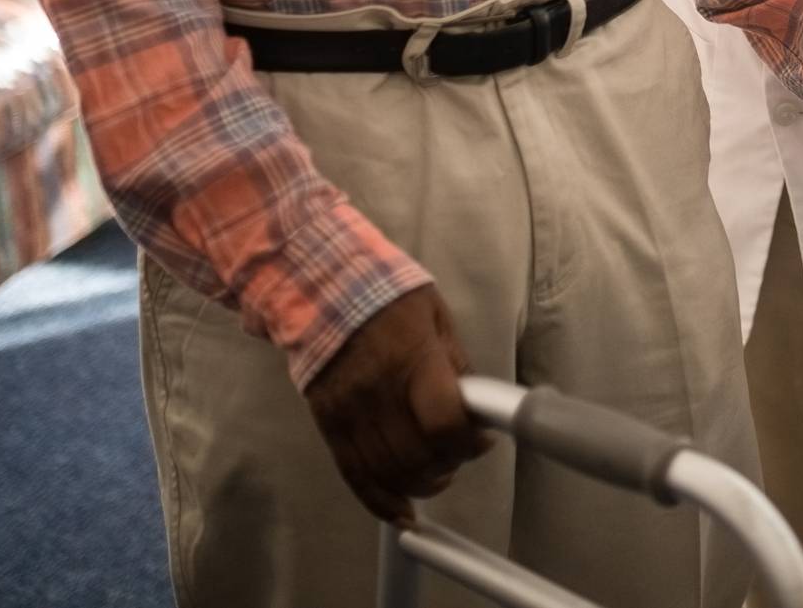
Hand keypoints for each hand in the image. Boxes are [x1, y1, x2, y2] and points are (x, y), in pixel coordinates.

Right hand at [302, 286, 492, 524]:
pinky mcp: (327, 425)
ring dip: (419, 485)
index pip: (443, 422)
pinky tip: (401, 512)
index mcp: (412, 359)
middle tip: (458, 456)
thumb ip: (456, 364)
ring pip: (387, 473)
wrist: (320, 288)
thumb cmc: (389, 298)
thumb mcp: (436, 317)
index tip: (481, 442)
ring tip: (436, 476)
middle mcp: (377, 392)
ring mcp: (348, 412)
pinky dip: (379, 501)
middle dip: (447, 466)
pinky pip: (353, 475)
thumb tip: (477, 408)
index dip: (468, 443)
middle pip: (416, 457)